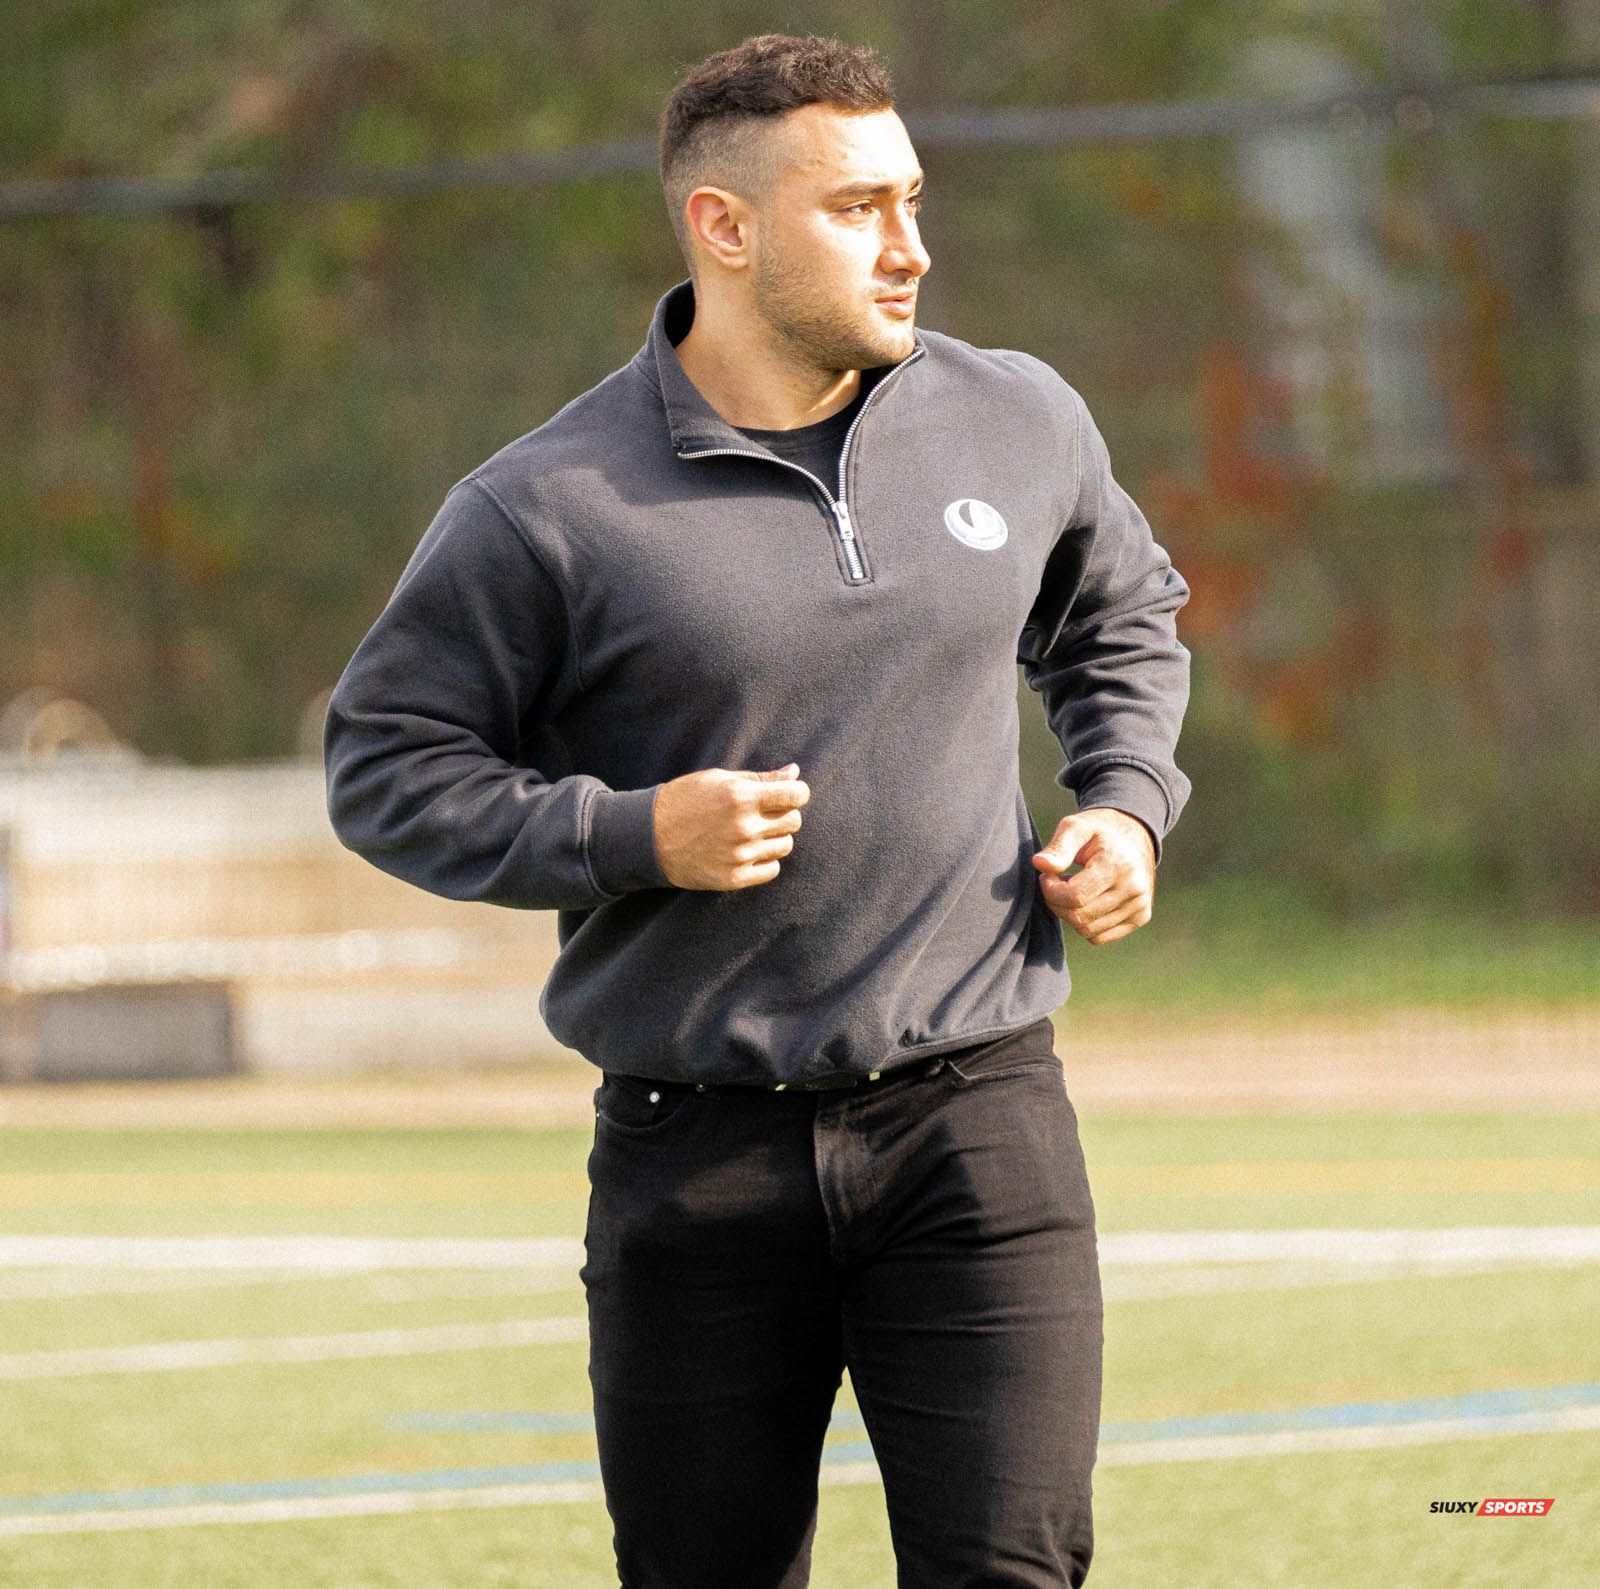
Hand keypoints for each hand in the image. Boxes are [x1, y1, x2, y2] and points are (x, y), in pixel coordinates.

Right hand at [653, 763, 810, 890]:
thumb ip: (760, 778)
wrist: (648, 837)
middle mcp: (743, 827)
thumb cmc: (685, 800)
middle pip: (793, 821)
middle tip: (764, 813)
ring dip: (775, 837)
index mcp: (740, 796)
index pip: (796, 795)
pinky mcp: (733, 878)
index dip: (796, 792)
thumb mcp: (719, 779)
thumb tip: (794, 773)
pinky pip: (772, 869)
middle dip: (785, 814)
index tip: (787, 794)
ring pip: (785, 846)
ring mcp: (738, 855)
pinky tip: (748, 851)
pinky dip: (765, 859)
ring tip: (752, 832)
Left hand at [1032, 808, 1156, 944]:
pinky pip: (1100, 937)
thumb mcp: (1076, 827)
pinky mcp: (1141, 917)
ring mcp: (1140, 906)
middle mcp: (1134, 889)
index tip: (1048, 875)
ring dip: (1070, 913)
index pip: (1075, 897)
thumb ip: (1058, 846)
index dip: (1051, 890)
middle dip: (1057, 902)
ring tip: (1073, 888)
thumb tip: (1039, 864)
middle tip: (1057, 882)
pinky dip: (1085, 923)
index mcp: (1118, 866)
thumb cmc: (1099, 830)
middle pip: (1079, 917)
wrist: (1135, 834)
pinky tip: (1086, 900)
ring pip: (1087, 930)